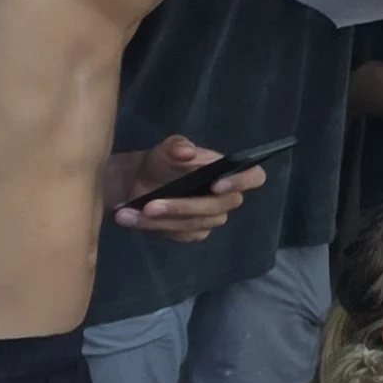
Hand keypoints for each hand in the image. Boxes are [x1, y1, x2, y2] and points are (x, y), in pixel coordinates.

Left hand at [112, 136, 265, 240]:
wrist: (137, 182)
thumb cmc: (161, 162)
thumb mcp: (165, 149)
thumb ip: (176, 146)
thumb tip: (187, 152)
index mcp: (227, 171)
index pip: (254, 177)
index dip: (241, 182)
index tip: (216, 185)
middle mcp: (226, 197)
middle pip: (218, 207)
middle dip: (182, 207)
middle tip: (150, 205)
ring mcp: (211, 217)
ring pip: (196, 224)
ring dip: (162, 220)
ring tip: (128, 214)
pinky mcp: (194, 232)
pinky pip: (183, 235)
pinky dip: (157, 228)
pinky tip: (135, 220)